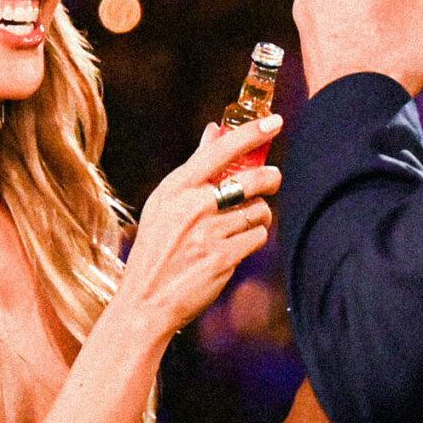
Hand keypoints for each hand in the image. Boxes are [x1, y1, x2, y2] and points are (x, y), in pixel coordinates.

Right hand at [113, 117, 283, 336]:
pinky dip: (254, 239)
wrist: (146, 300)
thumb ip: (194, 166)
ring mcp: (208, 232)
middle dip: (269, 178)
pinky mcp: (223, 257)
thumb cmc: (157, 248)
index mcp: (176, 187)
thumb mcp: (165, 203)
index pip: (220, 150)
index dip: (251, 132)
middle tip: (272, 179)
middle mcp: (193, 206)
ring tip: (243, 222)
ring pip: (258, 211)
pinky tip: (238, 245)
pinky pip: (258, 237)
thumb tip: (214, 129)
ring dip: (258, 215)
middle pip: (251, 179)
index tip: (275, 122)